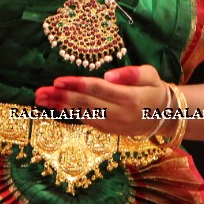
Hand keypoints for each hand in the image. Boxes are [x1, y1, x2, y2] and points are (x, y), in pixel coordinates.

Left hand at [34, 65, 169, 136]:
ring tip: (40, 99)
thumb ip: (131, 73)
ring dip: (59, 106)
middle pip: (85, 103)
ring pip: (81, 114)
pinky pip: (85, 120)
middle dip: (61, 96)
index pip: (99, 90)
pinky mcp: (107, 130)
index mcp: (130, 98)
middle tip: (40, 91)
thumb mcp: (150, 75)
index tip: (58, 80)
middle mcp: (119, 114)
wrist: (164, 116)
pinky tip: (54, 105)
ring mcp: (112, 125)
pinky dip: (68, 112)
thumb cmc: (154, 89)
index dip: (77, 85)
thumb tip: (108, 75)